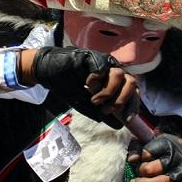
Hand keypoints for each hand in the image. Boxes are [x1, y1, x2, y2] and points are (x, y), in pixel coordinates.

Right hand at [23, 47, 137, 127]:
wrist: (48, 73)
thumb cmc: (67, 85)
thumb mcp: (86, 104)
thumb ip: (102, 113)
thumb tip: (119, 125)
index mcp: (114, 79)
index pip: (133, 90)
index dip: (133, 104)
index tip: (128, 118)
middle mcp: (111, 68)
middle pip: (131, 82)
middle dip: (121, 100)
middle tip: (106, 110)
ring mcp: (102, 61)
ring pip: (119, 75)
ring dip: (108, 92)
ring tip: (94, 99)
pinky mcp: (91, 56)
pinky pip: (101, 70)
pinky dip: (95, 82)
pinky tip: (85, 85)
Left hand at [128, 134, 181, 181]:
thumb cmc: (168, 154)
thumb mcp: (155, 144)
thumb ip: (139, 147)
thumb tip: (132, 159)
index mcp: (169, 145)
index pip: (147, 152)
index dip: (139, 157)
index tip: (136, 160)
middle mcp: (176, 159)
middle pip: (151, 169)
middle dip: (141, 171)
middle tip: (138, 171)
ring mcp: (180, 175)